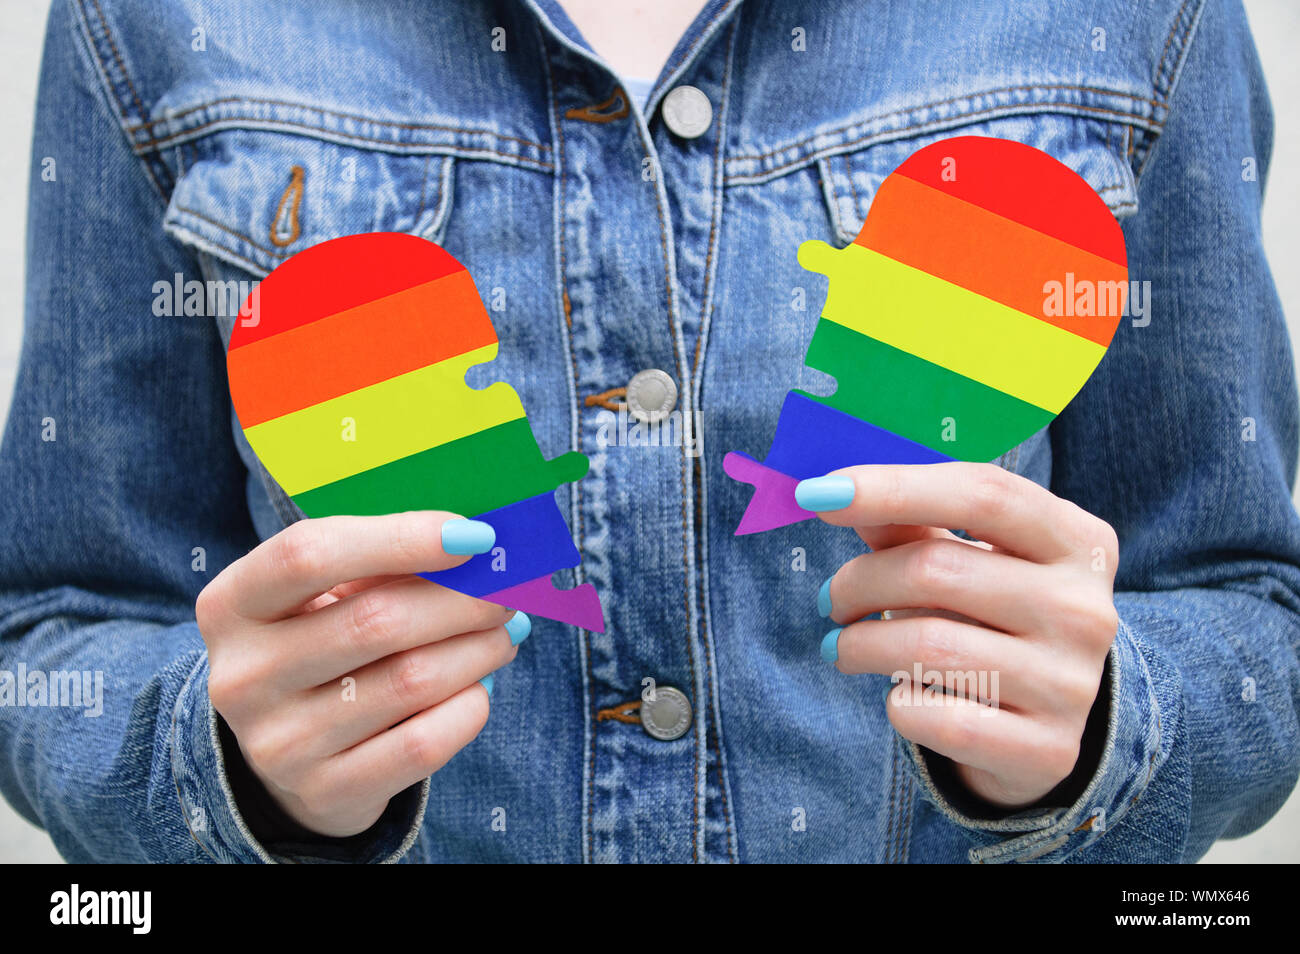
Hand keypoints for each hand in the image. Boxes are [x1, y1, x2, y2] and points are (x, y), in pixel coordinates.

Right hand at [196, 511, 529, 836]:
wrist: (290, 750)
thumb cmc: (322, 643)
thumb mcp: (324, 595)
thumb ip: (383, 563)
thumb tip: (478, 544)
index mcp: (231, 604)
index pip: (309, 553)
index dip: (400, 538)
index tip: (476, 536)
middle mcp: (242, 675)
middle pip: (376, 620)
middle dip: (463, 600)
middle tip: (508, 591)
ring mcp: (278, 743)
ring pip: (411, 680)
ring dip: (479, 649)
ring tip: (503, 634)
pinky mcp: (324, 789)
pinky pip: (424, 743)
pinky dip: (470, 705)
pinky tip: (479, 685)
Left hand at [797, 462, 1119, 808]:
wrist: (1054, 723)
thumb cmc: (997, 618)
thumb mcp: (972, 559)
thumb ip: (912, 524)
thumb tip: (838, 494)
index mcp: (1077, 541)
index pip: (982, 492)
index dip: (892, 486)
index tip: (818, 493)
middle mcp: (1084, 608)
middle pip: (936, 568)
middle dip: (858, 582)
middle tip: (830, 601)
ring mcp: (1070, 683)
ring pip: (926, 645)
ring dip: (860, 645)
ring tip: (843, 647)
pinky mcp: (1046, 749)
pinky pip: (933, 717)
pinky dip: (897, 703)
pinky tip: (901, 695)